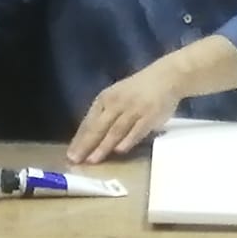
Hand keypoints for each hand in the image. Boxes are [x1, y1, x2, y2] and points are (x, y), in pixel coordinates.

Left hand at [67, 62, 182, 164]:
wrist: (166, 77)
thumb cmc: (138, 90)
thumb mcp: (117, 96)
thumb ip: (105, 114)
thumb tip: (88, 139)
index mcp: (105, 98)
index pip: (88, 121)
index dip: (79, 139)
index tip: (70, 155)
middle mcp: (116, 102)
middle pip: (98, 127)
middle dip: (86, 145)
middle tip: (75, 160)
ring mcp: (133, 109)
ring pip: (115, 130)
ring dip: (103, 146)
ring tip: (93, 160)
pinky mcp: (149, 115)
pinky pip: (136, 130)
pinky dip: (127, 140)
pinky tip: (119, 151)